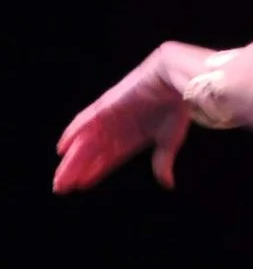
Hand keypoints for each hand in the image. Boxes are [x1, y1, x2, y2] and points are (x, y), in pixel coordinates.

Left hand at [54, 42, 210, 192]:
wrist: (175, 81)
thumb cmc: (176, 108)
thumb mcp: (169, 141)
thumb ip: (162, 162)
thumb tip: (168, 184)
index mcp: (133, 136)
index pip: (108, 157)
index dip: (94, 171)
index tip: (80, 185)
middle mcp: (117, 128)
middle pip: (91, 152)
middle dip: (77, 169)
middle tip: (61, 188)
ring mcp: (109, 117)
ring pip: (85, 142)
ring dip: (72, 160)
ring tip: (60, 177)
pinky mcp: (105, 106)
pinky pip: (84, 122)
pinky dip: (72, 134)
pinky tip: (62, 149)